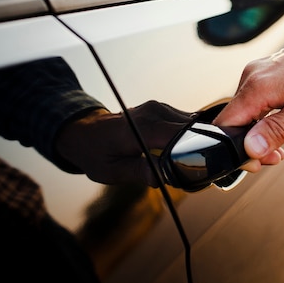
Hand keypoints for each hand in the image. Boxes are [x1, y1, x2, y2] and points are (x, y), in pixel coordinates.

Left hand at [55, 100, 193, 186]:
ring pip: (191, 125)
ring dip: (193, 142)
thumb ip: (139, 172)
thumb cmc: (96, 153)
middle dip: (196, 149)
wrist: (84, 132)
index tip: (199, 168)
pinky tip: (178, 149)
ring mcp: (159, 107)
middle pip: (191, 130)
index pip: (181, 135)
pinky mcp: (162, 109)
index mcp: (142, 127)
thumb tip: (163, 176)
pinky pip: (184, 122)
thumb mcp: (112, 171)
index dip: (195, 151)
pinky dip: (186, 135)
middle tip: (191, 171)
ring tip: (184, 161)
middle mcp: (153, 112)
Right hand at [214, 10, 283, 171]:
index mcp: (259, 85)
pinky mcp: (266, 72)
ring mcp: (258, 71)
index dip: (234, 150)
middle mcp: (252, 75)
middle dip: (250, 144)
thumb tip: (249, 149)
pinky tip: (282, 126)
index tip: (258, 163)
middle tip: (276, 157)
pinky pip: (254, 101)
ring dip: (258, 133)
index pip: (225, 125)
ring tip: (281, 147)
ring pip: (244, 112)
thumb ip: (277, 130)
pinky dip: (263, 118)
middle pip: (233, 120)